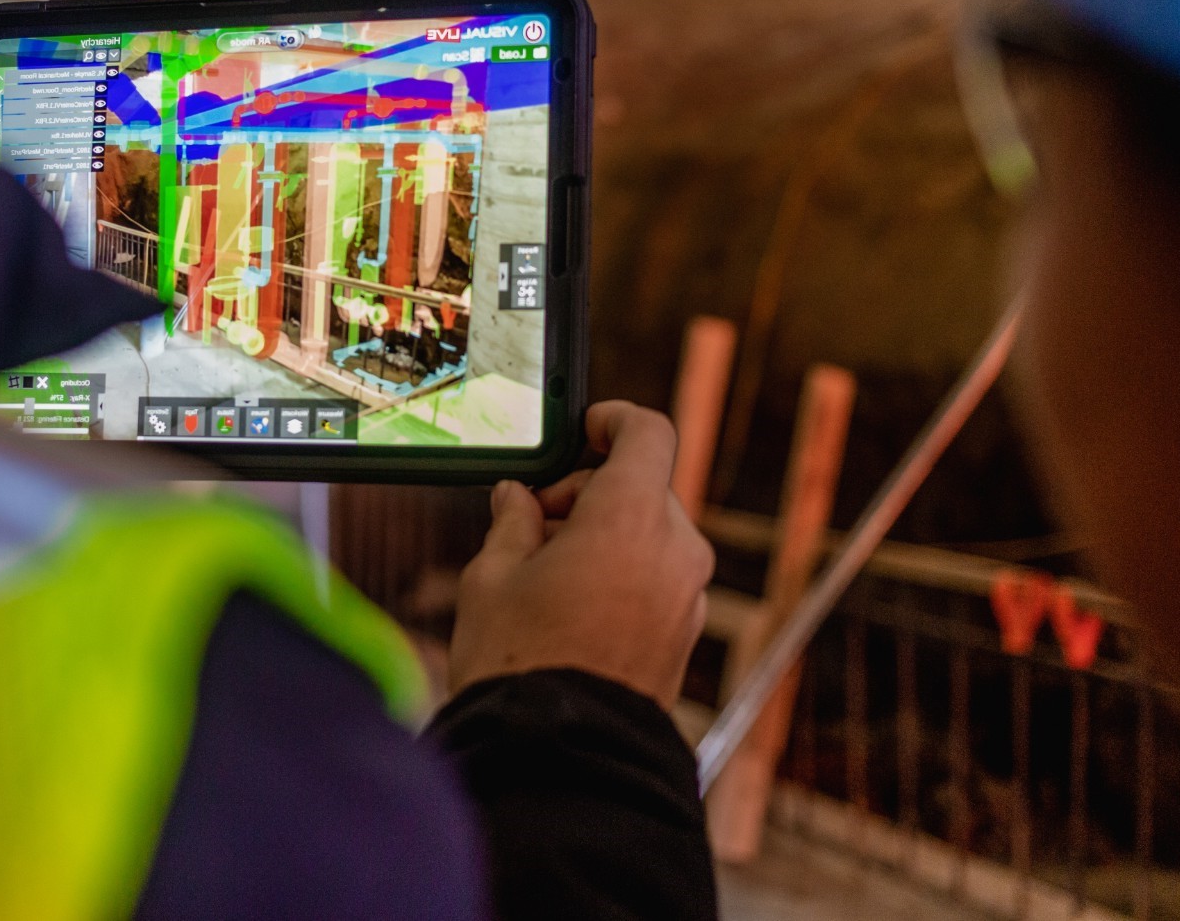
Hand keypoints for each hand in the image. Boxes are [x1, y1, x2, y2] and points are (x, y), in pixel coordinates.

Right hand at [448, 402, 715, 711]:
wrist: (559, 758)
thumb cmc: (519, 663)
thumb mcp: (492, 576)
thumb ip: (512, 522)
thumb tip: (518, 500)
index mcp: (631, 520)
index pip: (649, 434)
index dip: (614, 421)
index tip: (584, 429)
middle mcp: (674, 551)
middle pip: (642, 488)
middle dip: (588, 493)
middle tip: (533, 521)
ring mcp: (687, 597)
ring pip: (650, 534)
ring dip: (605, 534)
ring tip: (544, 571)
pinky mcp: (684, 635)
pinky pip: (657, 578)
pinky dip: (622, 572)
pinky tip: (570, 605)